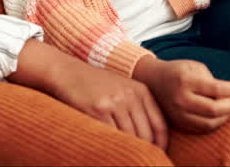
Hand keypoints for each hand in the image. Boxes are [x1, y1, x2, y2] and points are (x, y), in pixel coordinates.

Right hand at [11, 38, 168, 149]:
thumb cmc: (95, 85)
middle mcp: (130, 95)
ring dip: (127, 150)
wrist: (67, 72)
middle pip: (146, 135)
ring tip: (124, 156)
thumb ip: (138, 108)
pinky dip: (112, 145)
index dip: (161, 145)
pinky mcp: (97, 109)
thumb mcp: (122, 89)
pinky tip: (109, 147)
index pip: (159, 125)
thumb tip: (152, 140)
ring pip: (129, 138)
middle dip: (144, 150)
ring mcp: (114, 102)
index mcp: (141, 91)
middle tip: (138, 159)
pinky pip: (111, 135)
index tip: (157, 155)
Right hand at [131, 56, 229, 133]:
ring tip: (229, 106)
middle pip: (214, 110)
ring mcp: (178, 114)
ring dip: (225, 116)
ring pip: (209, 124)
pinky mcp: (178, 123)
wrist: (152, 81)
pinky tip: (219, 114)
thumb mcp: (194, 67)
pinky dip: (214, 123)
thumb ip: (212, 80)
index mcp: (184, 81)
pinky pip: (202, 129)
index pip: (216, 89)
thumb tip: (229, 96)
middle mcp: (180, 99)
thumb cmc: (178, 71)